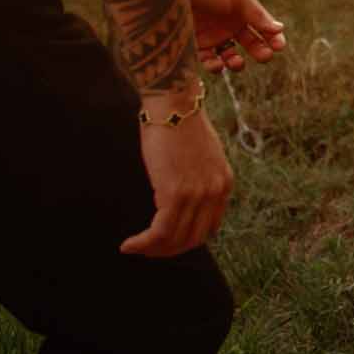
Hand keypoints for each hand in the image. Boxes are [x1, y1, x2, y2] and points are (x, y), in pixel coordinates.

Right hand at [121, 89, 234, 255]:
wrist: (173, 104)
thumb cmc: (180, 125)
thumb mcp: (200, 156)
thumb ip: (198, 179)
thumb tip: (181, 201)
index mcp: (224, 183)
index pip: (209, 228)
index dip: (186, 240)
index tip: (166, 241)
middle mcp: (215, 192)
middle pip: (194, 239)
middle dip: (169, 250)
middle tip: (147, 250)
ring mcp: (198, 194)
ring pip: (176, 239)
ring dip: (153, 249)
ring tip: (136, 248)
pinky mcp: (176, 193)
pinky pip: (161, 232)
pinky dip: (143, 243)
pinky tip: (129, 245)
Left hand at [185, 0, 285, 71]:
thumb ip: (258, 15)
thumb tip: (280, 29)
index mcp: (244, 12)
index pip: (265, 29)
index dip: (274, 39)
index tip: (279, 46)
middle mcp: (230, 26)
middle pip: (252, 46)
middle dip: (261, 53)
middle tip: (264, 56)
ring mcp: (213, 36)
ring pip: (230, 58)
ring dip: (237, 64)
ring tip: (236, 62)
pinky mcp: (195, 45)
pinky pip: (208, 61)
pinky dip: (215, 67)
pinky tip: (218, 64)